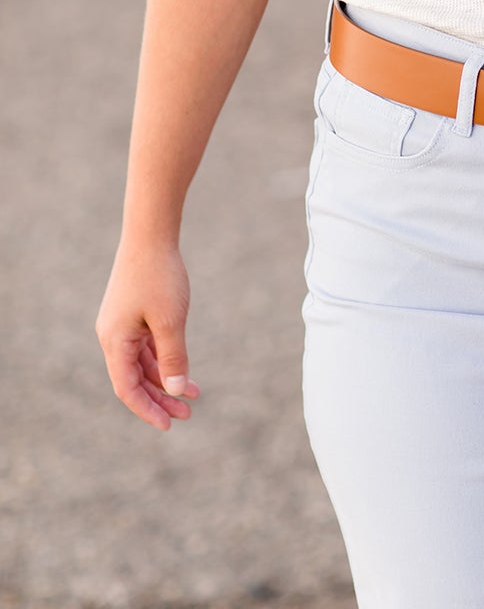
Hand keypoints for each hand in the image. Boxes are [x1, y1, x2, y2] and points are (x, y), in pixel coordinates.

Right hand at [96, 240, 200, 430]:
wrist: (150, 234)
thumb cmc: (159, 275)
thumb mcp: (170, 320)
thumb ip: (173, 357)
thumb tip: (177, 390)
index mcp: (114, 341)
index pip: (127, 389)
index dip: (147, 409)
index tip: (169, 425)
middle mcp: (113, 336)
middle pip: (135, 378)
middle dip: (161, 398)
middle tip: (188, 414)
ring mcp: (121, 324)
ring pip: (142, 363)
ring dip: (165, 379)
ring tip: (194, 394)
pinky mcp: (132, 313)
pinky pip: (146, 346)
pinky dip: (164, 358)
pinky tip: (183, 366)